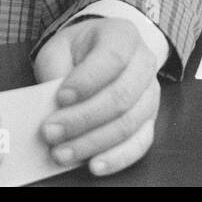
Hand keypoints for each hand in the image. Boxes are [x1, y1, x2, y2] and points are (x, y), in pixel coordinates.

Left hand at [33, 17, 159, 176]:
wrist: (99, 53)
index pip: (112, 58)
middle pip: (121, 96)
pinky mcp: (150, 120)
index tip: (60, 97)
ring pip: (129, 123)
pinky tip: (94, 165)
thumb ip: (55, 70)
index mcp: (123, 35)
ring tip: (61, 153)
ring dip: (93, 143)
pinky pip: (140, 143)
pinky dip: (117, 158)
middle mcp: (144, 62)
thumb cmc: (78, 51)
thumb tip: (52, 108)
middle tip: (50, 132)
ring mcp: (151, 93)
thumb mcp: (60, 48)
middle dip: (83, 119)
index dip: (87, 81)